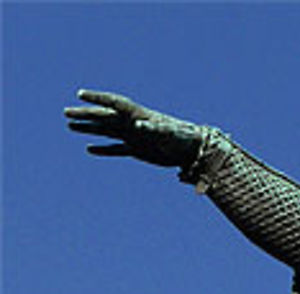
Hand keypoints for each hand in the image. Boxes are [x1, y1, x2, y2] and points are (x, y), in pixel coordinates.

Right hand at [64, 89, 204, 169]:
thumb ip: (152, 128)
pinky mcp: (137, 150)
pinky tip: (89, 149)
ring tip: (70, 125)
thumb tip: (138, 125)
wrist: (192, 150)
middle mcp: (131, 124)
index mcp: (137, 115)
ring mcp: (132, 137)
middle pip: (104, 117)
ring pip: (106, 131)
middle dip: (85, 114)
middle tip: (66, 112)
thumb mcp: (166, 133)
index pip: (113, 103)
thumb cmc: (181, 138)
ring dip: (89, 128)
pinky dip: (103, 149)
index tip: (80, 94)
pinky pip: (116, 149)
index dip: (98, 98)